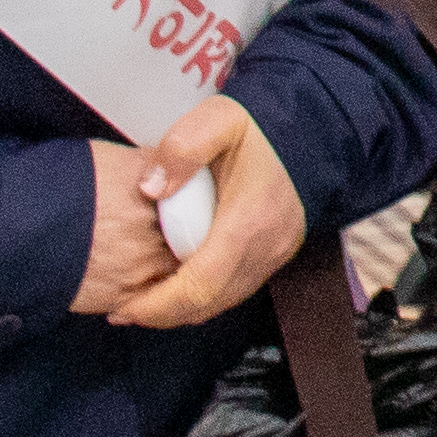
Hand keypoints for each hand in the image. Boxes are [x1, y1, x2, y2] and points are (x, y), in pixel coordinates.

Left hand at [74, 96, 305, 330]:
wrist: (312, 132)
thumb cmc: (262, 130)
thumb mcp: (217, 121)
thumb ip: (180, 150)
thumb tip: (150, 187)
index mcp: (247, 222)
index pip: (200, 285)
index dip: (159, 305)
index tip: (126, 308)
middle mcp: (265, 247)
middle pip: (210, 303)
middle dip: (164, 314)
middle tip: (125, 310)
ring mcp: (273, 255)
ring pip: (224, 301)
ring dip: (184, 309)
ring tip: (145, 302)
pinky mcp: (275, 255)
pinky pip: (237, 289)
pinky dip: (205, 296)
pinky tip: (181, 286)